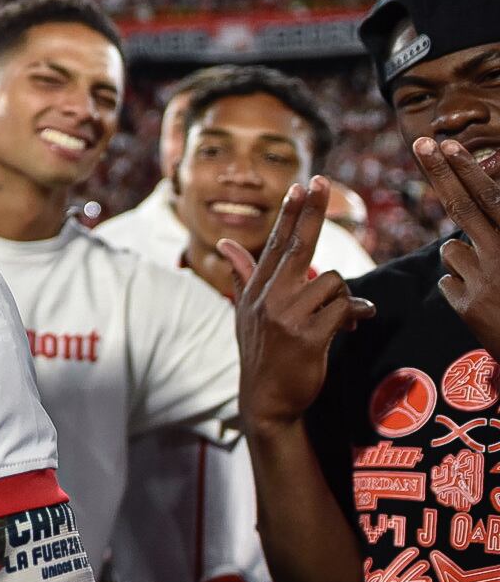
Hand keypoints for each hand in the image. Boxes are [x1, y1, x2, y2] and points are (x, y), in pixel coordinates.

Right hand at [221, 176, 376, 431]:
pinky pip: (345, 309)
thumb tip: (226, 243)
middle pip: (298, 245)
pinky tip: (351, 328)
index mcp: (258, 289)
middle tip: (321, 181)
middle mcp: (269, 297)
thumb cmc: (262, 353)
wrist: (267, 400)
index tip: (301, 184)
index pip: (277, 243)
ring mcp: (286, 316)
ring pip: (334, 282)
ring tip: (339, 319)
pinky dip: (354, 316)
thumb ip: (243, 274)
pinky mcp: (307, 335)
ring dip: (344, 299)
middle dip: (310, 211)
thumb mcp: (246, 312)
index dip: (291, 212)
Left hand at [415, 137, 499, 352]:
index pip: (491, 198)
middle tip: (421, 142)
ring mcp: (485, 282)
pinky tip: (484, 302)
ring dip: (463, 258)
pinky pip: (448, 282)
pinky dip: (460, 286)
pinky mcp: (468, 308)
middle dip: (441, 172)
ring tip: (492, 281)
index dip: (467, 170)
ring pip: (451, 251)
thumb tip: (488, 194)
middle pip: (463, 207)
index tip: (446, 145)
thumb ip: (499, 227)